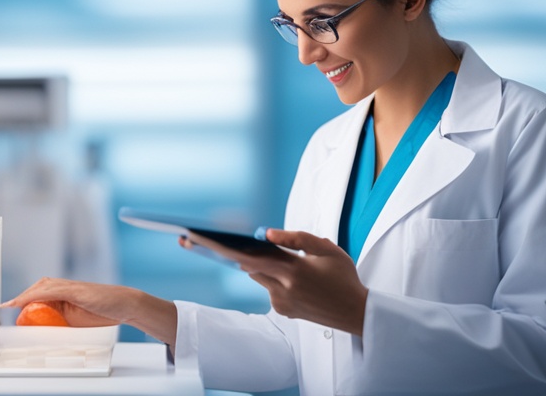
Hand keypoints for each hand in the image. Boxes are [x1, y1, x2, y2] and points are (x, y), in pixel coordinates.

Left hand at [2, 278, 177, 344]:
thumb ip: (62, 319)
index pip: (39, 292)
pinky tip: (24, 301)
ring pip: (41, 287)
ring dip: (24, 296)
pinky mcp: (75, 289)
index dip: (24, 298)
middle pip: (37, 287)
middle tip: (6, 308)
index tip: (8, 307)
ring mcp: (70, 286)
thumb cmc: (104, 312)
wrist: (124, 305)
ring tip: (10, 306)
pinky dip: (35, 295)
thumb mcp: (77, 318)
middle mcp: (65, 285)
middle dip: (21, 297)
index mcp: (65, 292)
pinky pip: (51, 290)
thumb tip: (46, 330)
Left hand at [183, 229, 367, 334]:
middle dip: (221, 252)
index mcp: (295, 269)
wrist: (356, 313)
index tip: (203, 239)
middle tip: (189, 241)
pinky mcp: (282, 310)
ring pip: (257, 275)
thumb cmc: (343, 278)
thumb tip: (267, 232)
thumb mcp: (327, 250)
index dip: (227, 246)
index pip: (253, 254)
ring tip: (226, 246)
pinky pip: (268, 287)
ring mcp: (280, 302)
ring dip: (252, 262)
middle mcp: (283, 287)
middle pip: (246, 264)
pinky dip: (270, 276)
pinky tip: (278, 270)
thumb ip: (297, 238)